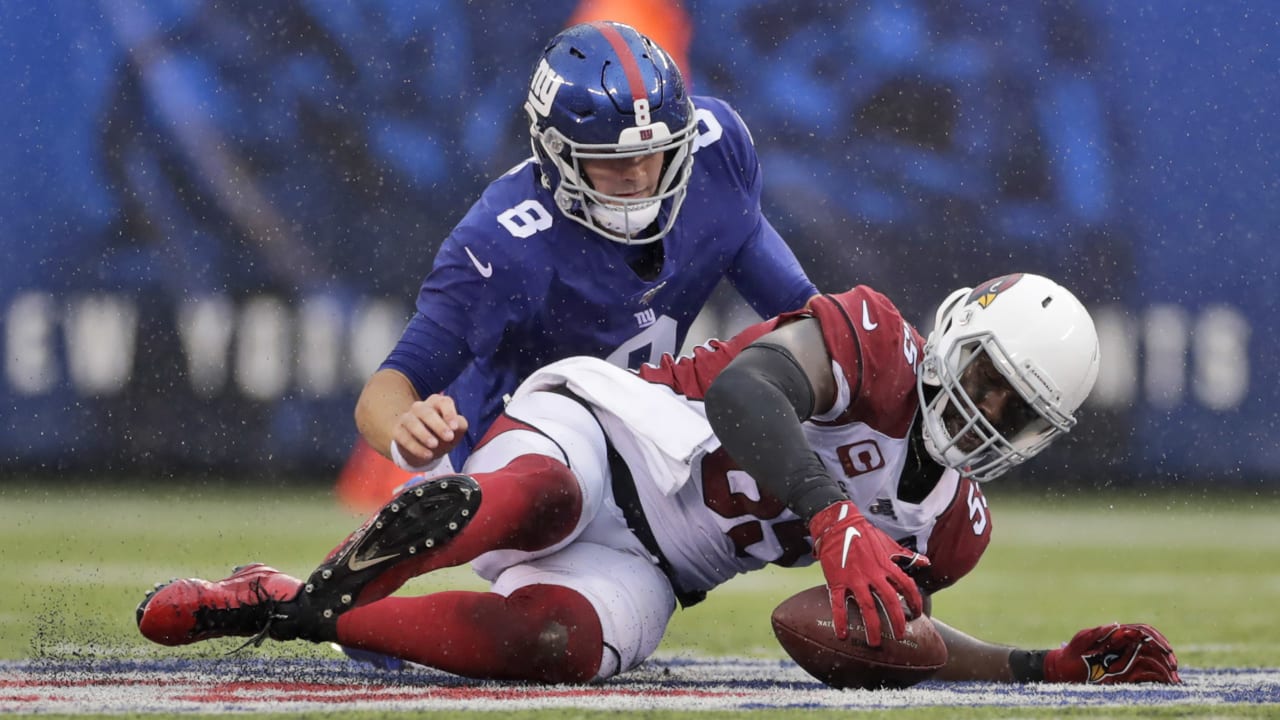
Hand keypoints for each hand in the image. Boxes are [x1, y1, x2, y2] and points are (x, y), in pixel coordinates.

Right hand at [391, 393, 468, 466]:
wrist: (425, 451)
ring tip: (434, 445)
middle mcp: (421, 408)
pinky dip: (415, 447)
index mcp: (437, 403)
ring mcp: (407, 418)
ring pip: (412, 422)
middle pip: (427, 412)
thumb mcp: (456, 432)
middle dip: (438, 425)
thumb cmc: (443, 436)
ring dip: (424, 434)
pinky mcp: (398, 431)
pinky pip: (404, 437)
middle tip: (448, 437)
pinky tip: (427, 455)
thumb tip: (457, 425)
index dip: (449, 413)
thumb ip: (460, 425)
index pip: (443, 402)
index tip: (455, 427)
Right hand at [808, 500, 929, 646]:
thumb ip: (907, 556)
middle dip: (896, 621)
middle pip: (890, 601)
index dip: (914, 602)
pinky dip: (840, 620)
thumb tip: (926, 563)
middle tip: (899, 636)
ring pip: (866, 607)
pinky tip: (841, 634)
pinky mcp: (838, 581)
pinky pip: (839, 604)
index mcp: (887, 565)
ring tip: (874, 643)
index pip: (907, 587)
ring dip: (872, 627)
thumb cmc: (865, 534)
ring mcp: (855, 578)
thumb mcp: (888, 544)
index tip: (917, 615)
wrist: (838, 524)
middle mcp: (874, 574)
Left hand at [1044, 623, 1180, 683]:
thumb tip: (1116, 625)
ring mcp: (1127, 661)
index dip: (1157, 638)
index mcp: (1118, 635)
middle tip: (1174, 666)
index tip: (1166, 648)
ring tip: (1175, 679)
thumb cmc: (1072, 651)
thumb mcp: (1082, 639)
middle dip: (1166, 656)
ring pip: (1153, 662)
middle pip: (1153, 648)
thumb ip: (1097, 632)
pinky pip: (1146, 675)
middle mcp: (1126, 647)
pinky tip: (1167, 685)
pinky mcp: (1125, 674)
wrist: (1064, 669)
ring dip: (1166, 669)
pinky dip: (1158, 679)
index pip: (1144, 632)